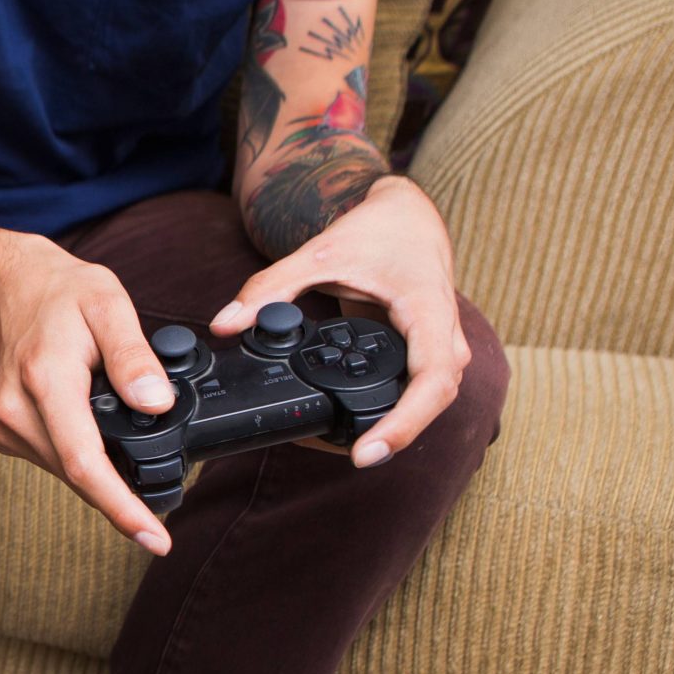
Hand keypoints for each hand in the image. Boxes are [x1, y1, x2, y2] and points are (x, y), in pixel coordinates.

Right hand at [0, 235, 174, 555]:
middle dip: (124, 494)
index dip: (122, 508)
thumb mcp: (108, 304)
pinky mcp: (2, 431)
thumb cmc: (60, 292)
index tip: (156, 539)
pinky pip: (54, 460)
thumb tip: (158, 405)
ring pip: (66, 472)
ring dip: (104, 473)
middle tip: (168, 490)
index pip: (85, 463)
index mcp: (45, 380)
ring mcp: (4, 424)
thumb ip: (134, 355)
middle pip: (78, 476)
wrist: (4, 285)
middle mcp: (15, 410)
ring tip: (131, 443)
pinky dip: (83, 457)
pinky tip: (96, 430)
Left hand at [210, 174, 468, 467]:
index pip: (432, 382)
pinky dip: (392, 413)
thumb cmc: (377, 229)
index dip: (403, 424)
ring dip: (394, 429)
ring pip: (430, 404)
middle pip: (434, 404)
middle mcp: (446, 337)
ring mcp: (442, 349)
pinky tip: (354, 427)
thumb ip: (271, 287)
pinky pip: (418, 394)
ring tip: (345, 449)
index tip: (367, 453)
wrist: (408, 215)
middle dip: (394, 436)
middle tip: (346, 457)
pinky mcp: (427, 356)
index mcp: (430, 311)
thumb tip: (227, 323)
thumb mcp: (321, 253)